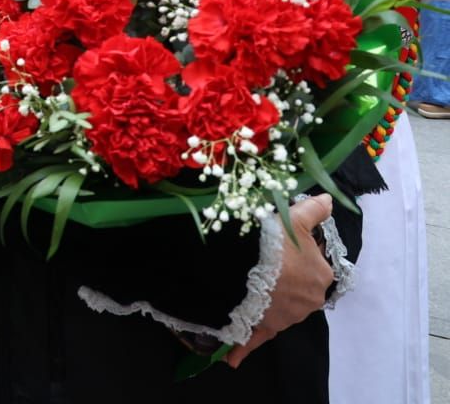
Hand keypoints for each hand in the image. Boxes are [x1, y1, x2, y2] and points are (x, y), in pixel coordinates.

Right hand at [225, 195, 333, 367]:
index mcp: (322, 275)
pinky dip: (244, 349)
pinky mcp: (265, 327)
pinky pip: (256, 338)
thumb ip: (314, 210)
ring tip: (244, 283)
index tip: (279, 242)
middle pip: (296, 286)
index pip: (314, 263)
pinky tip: (232, 361)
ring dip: (265, 300)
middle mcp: (310, 300)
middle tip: (260, 259)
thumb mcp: (295, 217)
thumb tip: (328, 200)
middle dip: (281, 277)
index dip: (296, 250)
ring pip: (278, 306)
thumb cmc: (273, 240)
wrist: (243, 264)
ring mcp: (287, 316)